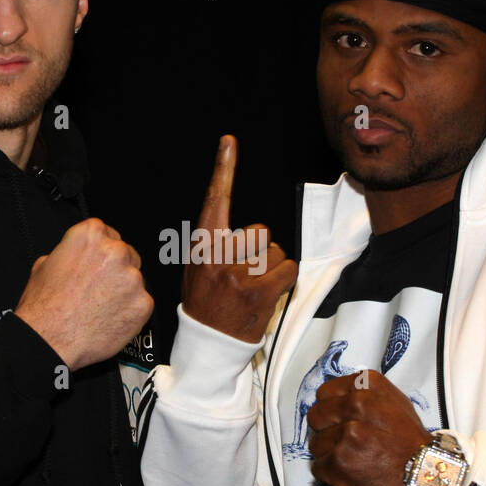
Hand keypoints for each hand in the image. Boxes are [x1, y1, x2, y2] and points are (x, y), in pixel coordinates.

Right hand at [15, 218, 152, 370]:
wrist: (50, 340)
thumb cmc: (44, 308)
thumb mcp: (44, 266)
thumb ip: (68, 253)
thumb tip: (74, 256)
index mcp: (90, 236)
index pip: (108, 233)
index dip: (102, 252)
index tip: (98, 264)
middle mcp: (115, 252)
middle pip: (126, 254)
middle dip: (116, 270)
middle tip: (100, 289)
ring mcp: (132, 278)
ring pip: (135, 280)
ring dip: (124, 291)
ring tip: (101, 307)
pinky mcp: (143, 303)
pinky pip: (142, 304)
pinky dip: (130, 312)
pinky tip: (110, 319)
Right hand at [181, 135, 297, 342]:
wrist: (206, 343)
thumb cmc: (206, 303)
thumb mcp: (198, 268)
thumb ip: (216, 244)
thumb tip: (244, 229)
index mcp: (203, 247)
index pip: (215, 201)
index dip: (223, 169)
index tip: (229, 142)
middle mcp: (219, 256)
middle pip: (260, 231)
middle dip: (260, 250)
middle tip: (245, 275)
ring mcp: (239, 274)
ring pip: (276, 251)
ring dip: (271, 268)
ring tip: (253, 288)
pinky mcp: (259, 292)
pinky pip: (288, 270)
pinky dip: (283, 280)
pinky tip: (266, 294)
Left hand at [307, 370, 433, 485]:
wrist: (424, 473)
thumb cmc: (410, 441)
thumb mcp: (394, 402)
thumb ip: (363, 394)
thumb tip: (336, 398)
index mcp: (366, 385)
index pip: (324, 393)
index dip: (330, 408)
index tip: (338, 419)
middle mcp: (355, 404)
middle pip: (315, 416)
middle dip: (325, 430)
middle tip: (343, 441)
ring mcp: (347, 434)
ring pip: (315, 443)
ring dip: (328, 453)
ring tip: (353, 457)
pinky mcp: (339, 461)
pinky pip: (317, 466)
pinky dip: (330, 473)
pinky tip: (350, 471)